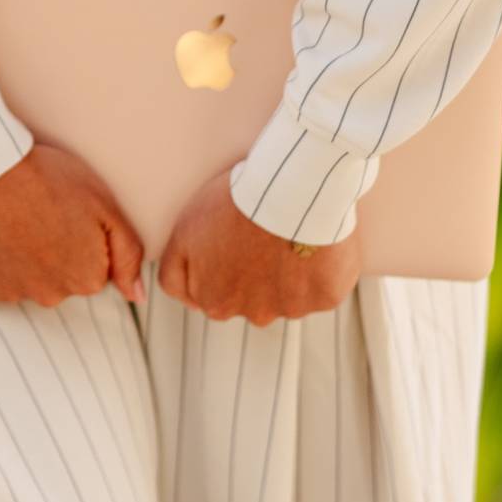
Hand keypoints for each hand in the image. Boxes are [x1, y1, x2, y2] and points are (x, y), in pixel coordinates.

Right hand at [0, 138, 146, 308]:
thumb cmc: (48, 178)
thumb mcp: (103, 205)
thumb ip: (128, 254)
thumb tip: (137, 296)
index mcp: (86, 278)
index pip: (90, 271)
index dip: (79, 240)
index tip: (64, 216)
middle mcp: (51, 297)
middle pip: (56, 280)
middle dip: (50, 254)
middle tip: (36, 215)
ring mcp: (10, 296)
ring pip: (21, 281)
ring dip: (17, 258)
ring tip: (9, 219)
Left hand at [158, 169, 361, 322]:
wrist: (291, 188)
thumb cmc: (235, 202)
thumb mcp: (185, 232)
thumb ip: (175, 275)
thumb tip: (187, 301)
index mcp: (215, 302)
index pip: (212, 296)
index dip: (221, 266)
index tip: (232, 242)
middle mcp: (253, 313)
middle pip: (251, 298)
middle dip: (255, 274)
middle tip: (263, 234)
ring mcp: (292, 307)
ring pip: (288, 293)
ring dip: (290, 272)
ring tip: (294, 231)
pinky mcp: (326, 297)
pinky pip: (322, 286)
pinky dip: (321, 268)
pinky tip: (319, 240)